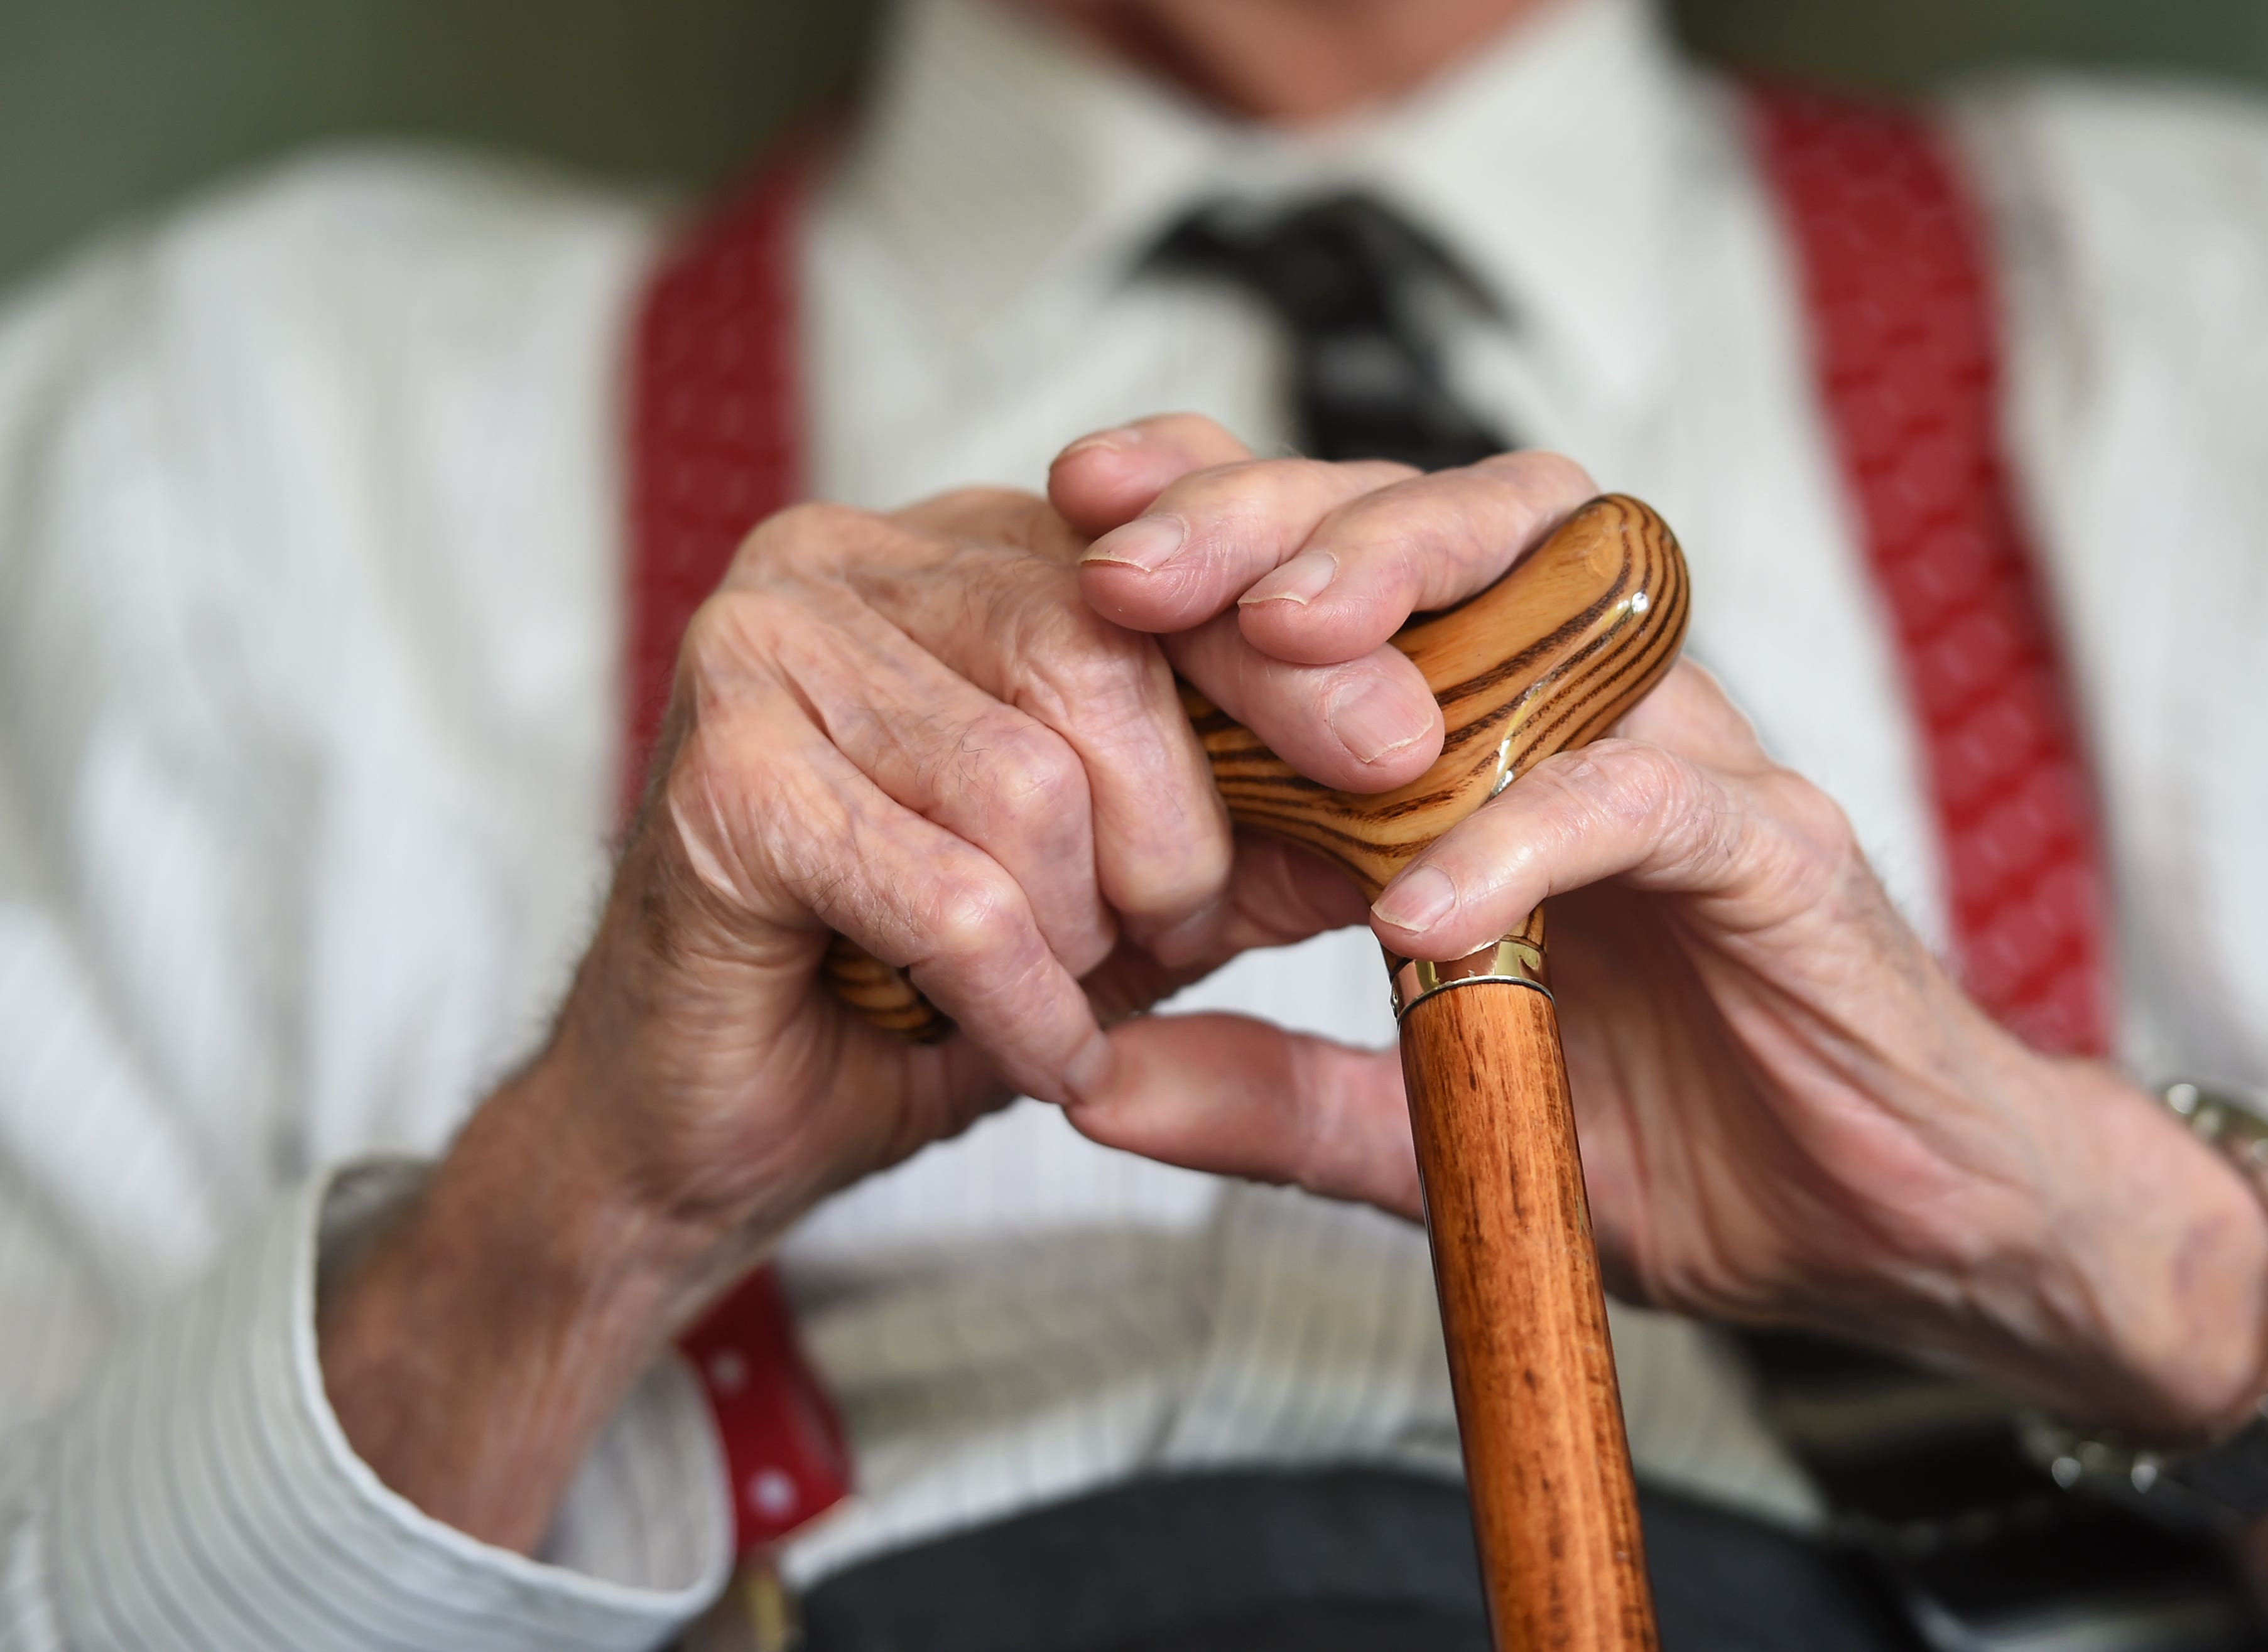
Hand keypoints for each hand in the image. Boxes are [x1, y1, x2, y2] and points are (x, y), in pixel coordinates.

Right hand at [316, 416, 1600, 1548]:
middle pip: (1105, 651)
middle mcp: (849, 558)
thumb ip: (1256, 816)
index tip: (1403, 750)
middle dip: (1182, 831)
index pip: (1164, 543)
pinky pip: (953, 893)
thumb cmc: (920, 987)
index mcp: (954, 550)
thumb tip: (1427, 767)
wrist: (714, 1122)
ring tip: (1062, 992)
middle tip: (1171, 936)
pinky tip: (1022, 1048)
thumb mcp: (1130, 888)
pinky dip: (1018, 1002)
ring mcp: (763, 647)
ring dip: (1084, 931)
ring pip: (1033, 779)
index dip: (1296, 648)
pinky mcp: (718, 774)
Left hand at [1059, 431, 2267, 1444]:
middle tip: (1130, 563)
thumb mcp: (1433, 1123)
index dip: (1218, 522)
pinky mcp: (1778, 852)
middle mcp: (1586, 719)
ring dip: (1403, 587)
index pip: (1352, 575)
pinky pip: (1649, 799)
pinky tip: (1417, 904)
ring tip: (1263, 638)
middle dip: (1275, 515)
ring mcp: (1689, 767)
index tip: (1074, 524)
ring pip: (1557, 593)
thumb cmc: (1680, 1141)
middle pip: (1438, 528)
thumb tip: (1089, 1081)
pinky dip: (1529, 836)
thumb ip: (1273, 1093)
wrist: (1892, 1229)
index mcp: (1494, 748)